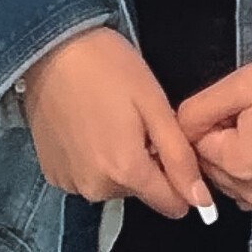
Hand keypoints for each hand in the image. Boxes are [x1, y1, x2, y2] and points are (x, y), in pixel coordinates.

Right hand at [21, 26, 215, 221]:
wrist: (51, 47)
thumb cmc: (107, 67)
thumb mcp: (155, 104)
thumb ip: (179, 156)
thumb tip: (200, 199)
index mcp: (125, 171)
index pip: (171, 204)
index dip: (180, 176)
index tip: (171, 145)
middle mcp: (95, 188)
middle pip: (141, 191)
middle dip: (146, 162)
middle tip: (136, 120)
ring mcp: (70, 182)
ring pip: (113, 184)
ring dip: (118, 160)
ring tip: (110, 119)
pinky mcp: (52, 173)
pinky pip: (87, 177)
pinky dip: (92, 158)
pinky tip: (88, 126)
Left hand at [175, 46, 251, 213]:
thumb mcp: (242, 83)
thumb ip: (199, 110)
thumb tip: (174, 129)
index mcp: (241, 167)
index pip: (196, 147)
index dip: (211, 118)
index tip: (237, 101)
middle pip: (214, 168)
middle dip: (223, 140)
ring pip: (237, 181)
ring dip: (241, 157)